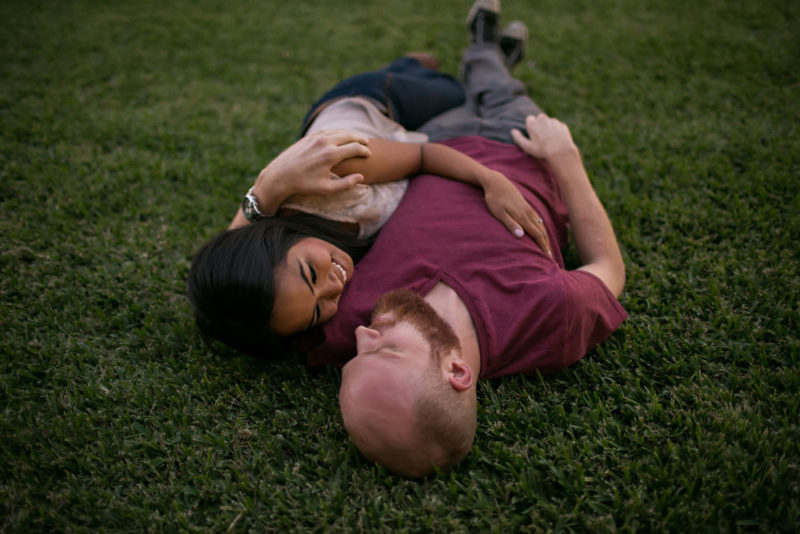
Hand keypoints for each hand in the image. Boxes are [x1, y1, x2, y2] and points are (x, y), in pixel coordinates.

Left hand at [253, 130, 371, 213]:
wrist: (279, 176)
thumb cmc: (304, 185)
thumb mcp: (327, 189)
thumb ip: (346, 183)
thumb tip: (361, 177)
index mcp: (331, 155)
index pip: (355, 148)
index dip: (364, 151)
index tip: (369, 154)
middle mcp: (324, 143)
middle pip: (348, 135)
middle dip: (360, 138)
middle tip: (367, 142)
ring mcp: (315, 138)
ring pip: (337, 131)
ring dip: (348, 134)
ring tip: (355, 138)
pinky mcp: (307, 138)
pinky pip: (326, 131)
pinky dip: (336, 133)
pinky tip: (338, 137)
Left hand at [482, 171, 552, 256]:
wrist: (496, 182)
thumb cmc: (494, 199)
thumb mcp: (499, 213)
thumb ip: (510, 224)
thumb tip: (521, 236)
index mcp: (522, 217)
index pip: (537, 235)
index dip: (543, 247)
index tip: (548, 257)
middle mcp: (528, 213)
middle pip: (541, 232)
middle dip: (547, 245)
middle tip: (551, 257)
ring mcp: (527, 209)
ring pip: (540, 225)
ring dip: (545, 237)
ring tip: (548, 246)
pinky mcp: (525, 205)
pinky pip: (537, 219)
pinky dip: (541, 227)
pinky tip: (541, 230)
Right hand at [511, 114, 576, 161]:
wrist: (561, 151)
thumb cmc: (542, 150)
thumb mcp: (526, 146)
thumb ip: (518, 138)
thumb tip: (513, 131)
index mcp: (533, 123)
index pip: (529, 119)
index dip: (531, 126)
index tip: (533, 134)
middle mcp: (543, 118)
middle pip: (539, 118)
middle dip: (540, 124)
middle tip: (541, 136)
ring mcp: (554, 121)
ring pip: (549, 121)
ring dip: (548, 127)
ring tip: (550, 139)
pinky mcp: (562, 125)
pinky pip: (558, 126)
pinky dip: (557, 130)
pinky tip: (557, 139)